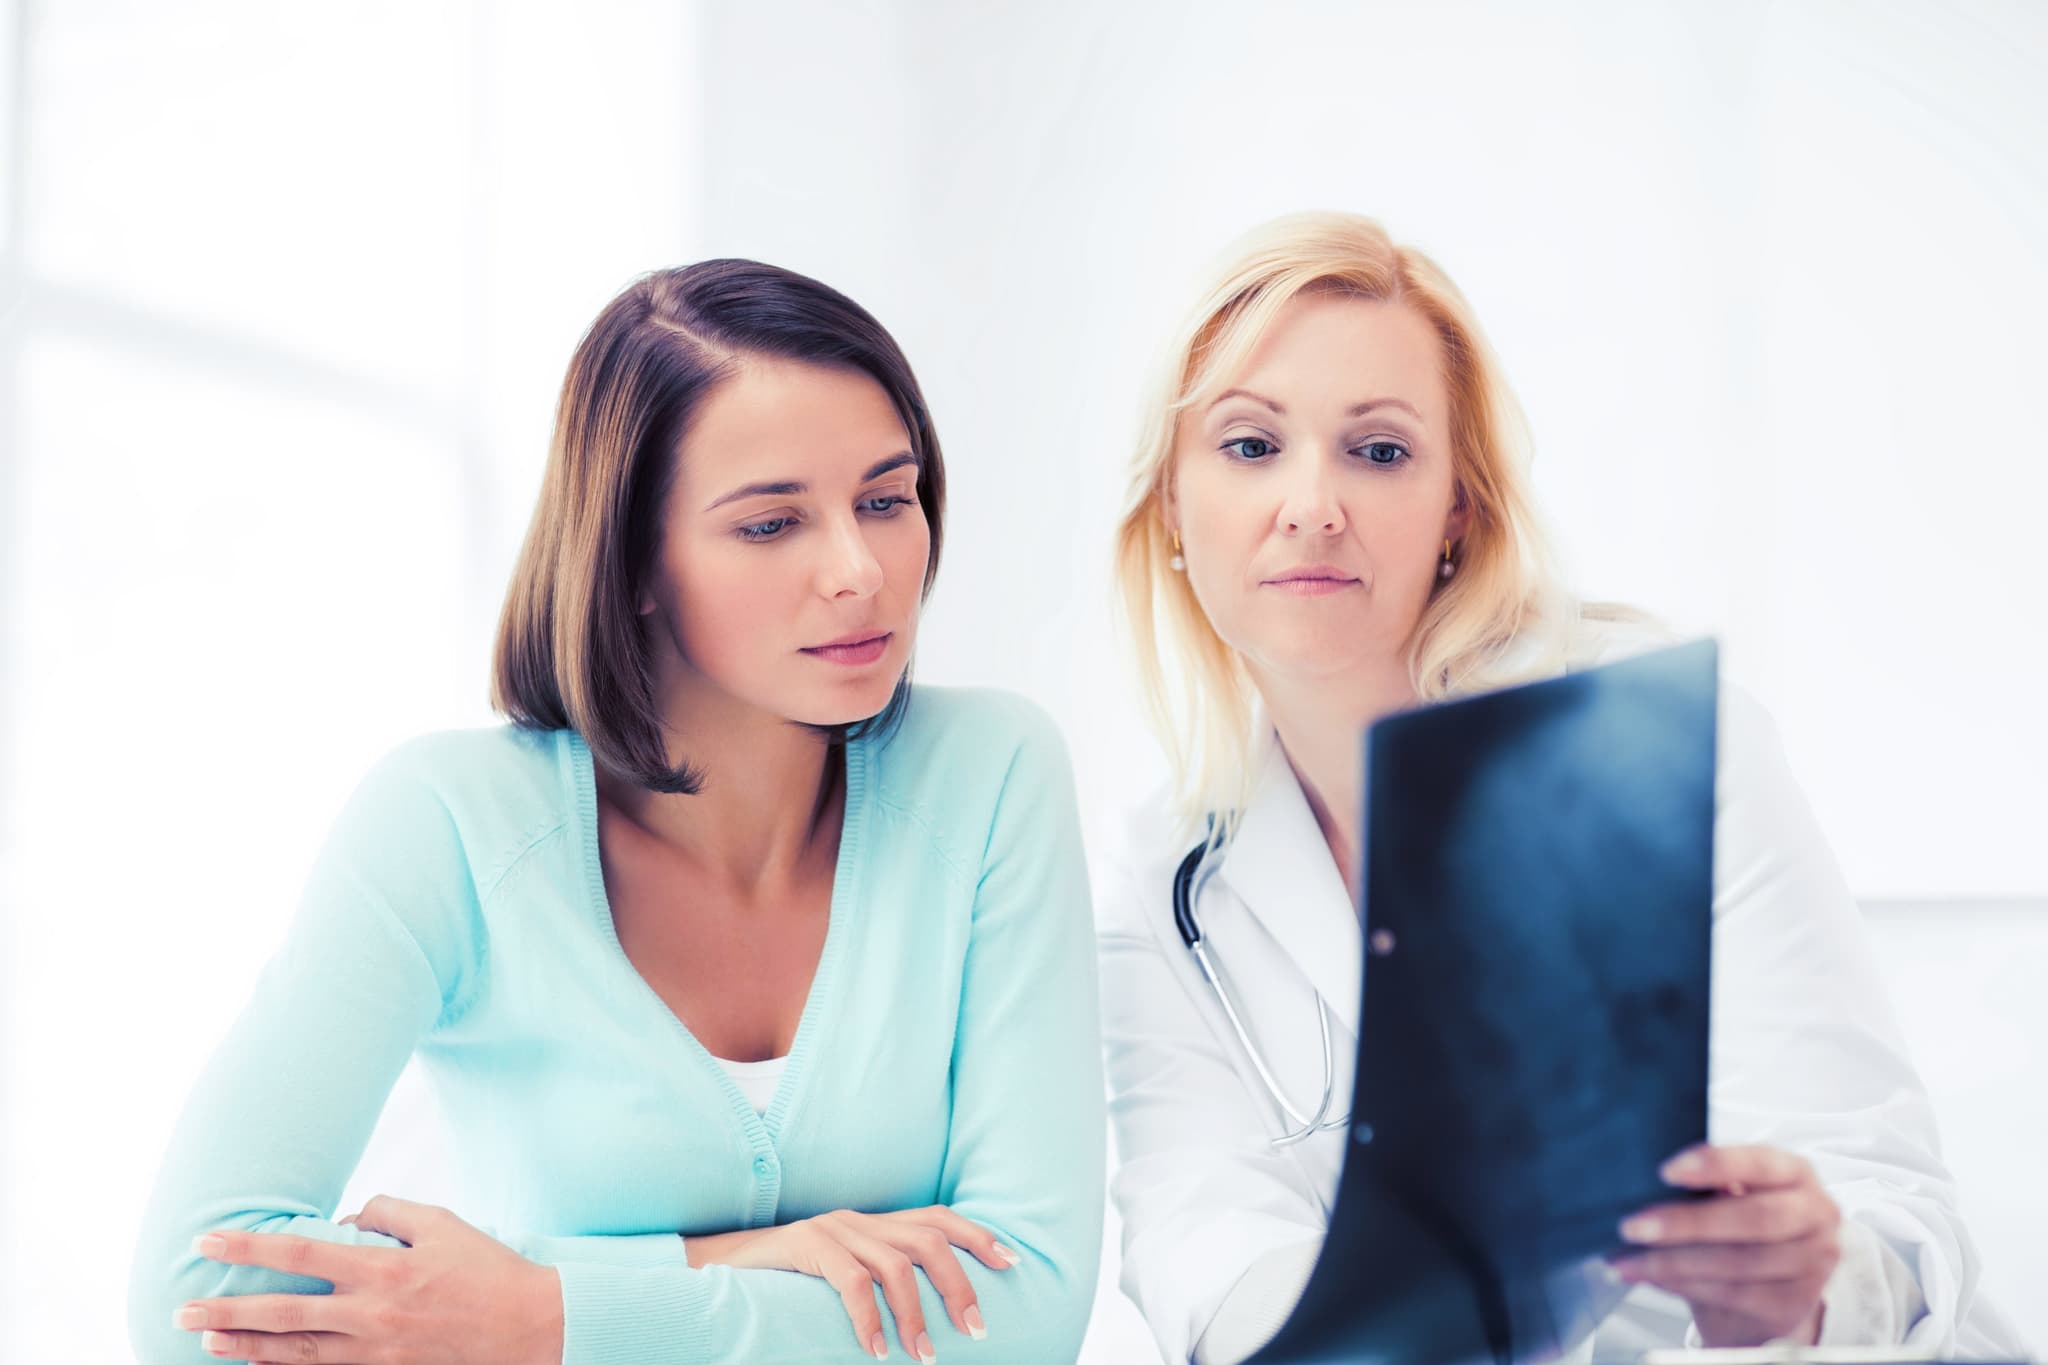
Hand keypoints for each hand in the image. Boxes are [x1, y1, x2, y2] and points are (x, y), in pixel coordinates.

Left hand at [175, 1195, 562, 1364]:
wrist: (530, 1327)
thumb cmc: (487, 1268)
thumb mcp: (443, 1222)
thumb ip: (388, 1213)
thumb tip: (345, 1222)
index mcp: (383, 1267)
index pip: (300, 1253)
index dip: (250, 1248)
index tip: (208, 1242)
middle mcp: (371, 1312)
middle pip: (283, 1312)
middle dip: (227, 1311)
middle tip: (182, 1310)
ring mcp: (375, 1350)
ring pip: (296, 1352)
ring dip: (246, 1347)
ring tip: (206, 1342)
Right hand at [689, 1205, 1019, 1361]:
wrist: (721, 1266)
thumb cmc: (789, 1282)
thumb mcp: (843, 1276)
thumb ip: (878, 1282)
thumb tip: (924, 1321)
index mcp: (875, 1223)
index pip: (939, 1217)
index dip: (978, 1236)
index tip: (1011, 1263)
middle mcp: (860, 1219)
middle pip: (929, 1240)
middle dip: (959, 1285)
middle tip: (977, 1331)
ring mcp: (833, 1229)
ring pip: (894, 1263)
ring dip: (916, 1314)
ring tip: (925, 1356)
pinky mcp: (805, 1245)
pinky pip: (849, 1281)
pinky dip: (868, 1319)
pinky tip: (877, 1351)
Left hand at [1613, 1144, 1841, 1346]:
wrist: (1767, 1287)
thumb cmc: (1741, 1225)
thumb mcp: (1731, 1192)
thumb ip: (1706, 1183)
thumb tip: (1645, 1182)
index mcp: (1795, 1172)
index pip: (1760, 1163)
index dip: (1715, 1164)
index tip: (1666, 1171)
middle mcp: (1816, 1214)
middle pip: (1752, 1218)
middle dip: (1685, 1223)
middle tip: (1632, 1226)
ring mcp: (1812, 1263)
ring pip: (1739, 1263)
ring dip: (1674, 1262)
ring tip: (1631, 1260)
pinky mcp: (1795, 1303)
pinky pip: (1734, 1294)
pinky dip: (1686, 1285)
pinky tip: (1656, 1277)